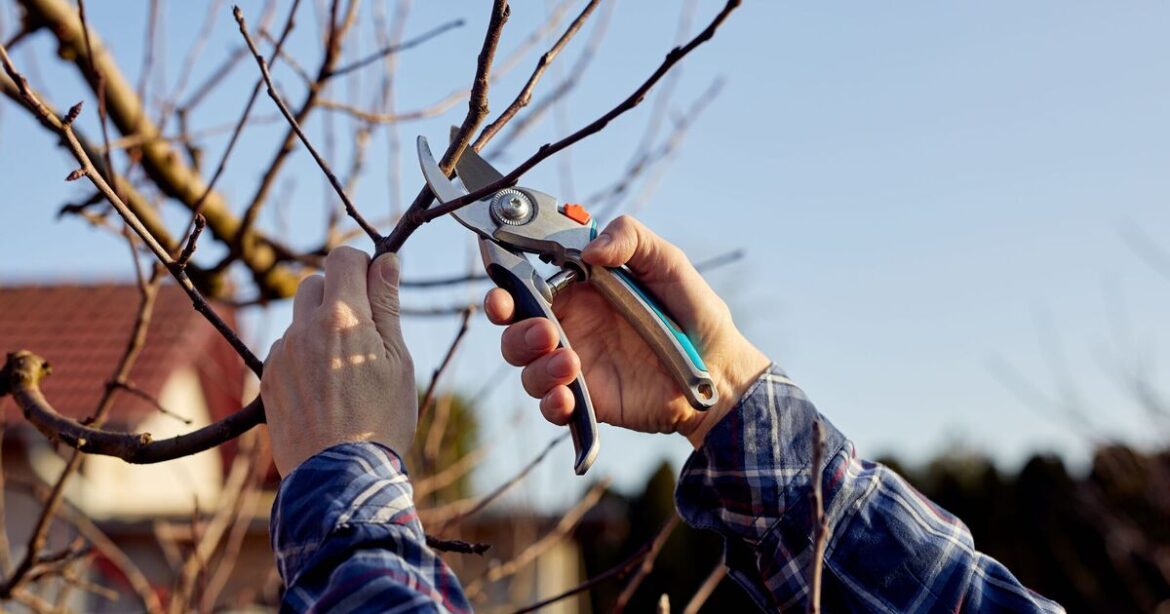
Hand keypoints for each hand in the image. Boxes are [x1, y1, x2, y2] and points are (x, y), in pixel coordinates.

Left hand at [261, 247, 415, 475]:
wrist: (339, 478)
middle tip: (364, 329)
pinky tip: (325, 388)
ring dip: (320, 328)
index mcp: (342, 318)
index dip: (362, 264)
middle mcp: (303, 329)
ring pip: (299, 319)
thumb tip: (386, 261)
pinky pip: (287, 350)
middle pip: (314, 283)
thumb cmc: (381, 420)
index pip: (343, 258)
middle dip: (338, 293)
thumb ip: (387, 305)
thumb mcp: (397, 360)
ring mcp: (282, 354)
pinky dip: (304, 355)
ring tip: (345, 369)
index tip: (376, 286)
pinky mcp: (270, 379)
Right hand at [484, 215, 769, 447]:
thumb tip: (590, 249)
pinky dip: (550, 402)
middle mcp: (569, 324)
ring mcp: (574, 364)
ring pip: (525, 366)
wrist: (720, 371)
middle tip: (539, 328)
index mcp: (579, 288)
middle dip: (509, 324)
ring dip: (535, 365)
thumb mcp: (668, 263)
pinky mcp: (586, 400)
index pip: (526, 280)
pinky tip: (567, 398)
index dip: (504, 278)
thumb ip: (630, 239)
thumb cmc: (693, 313)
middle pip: (513, 325)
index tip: (498, 281)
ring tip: (570, 362)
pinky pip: (551, 405)